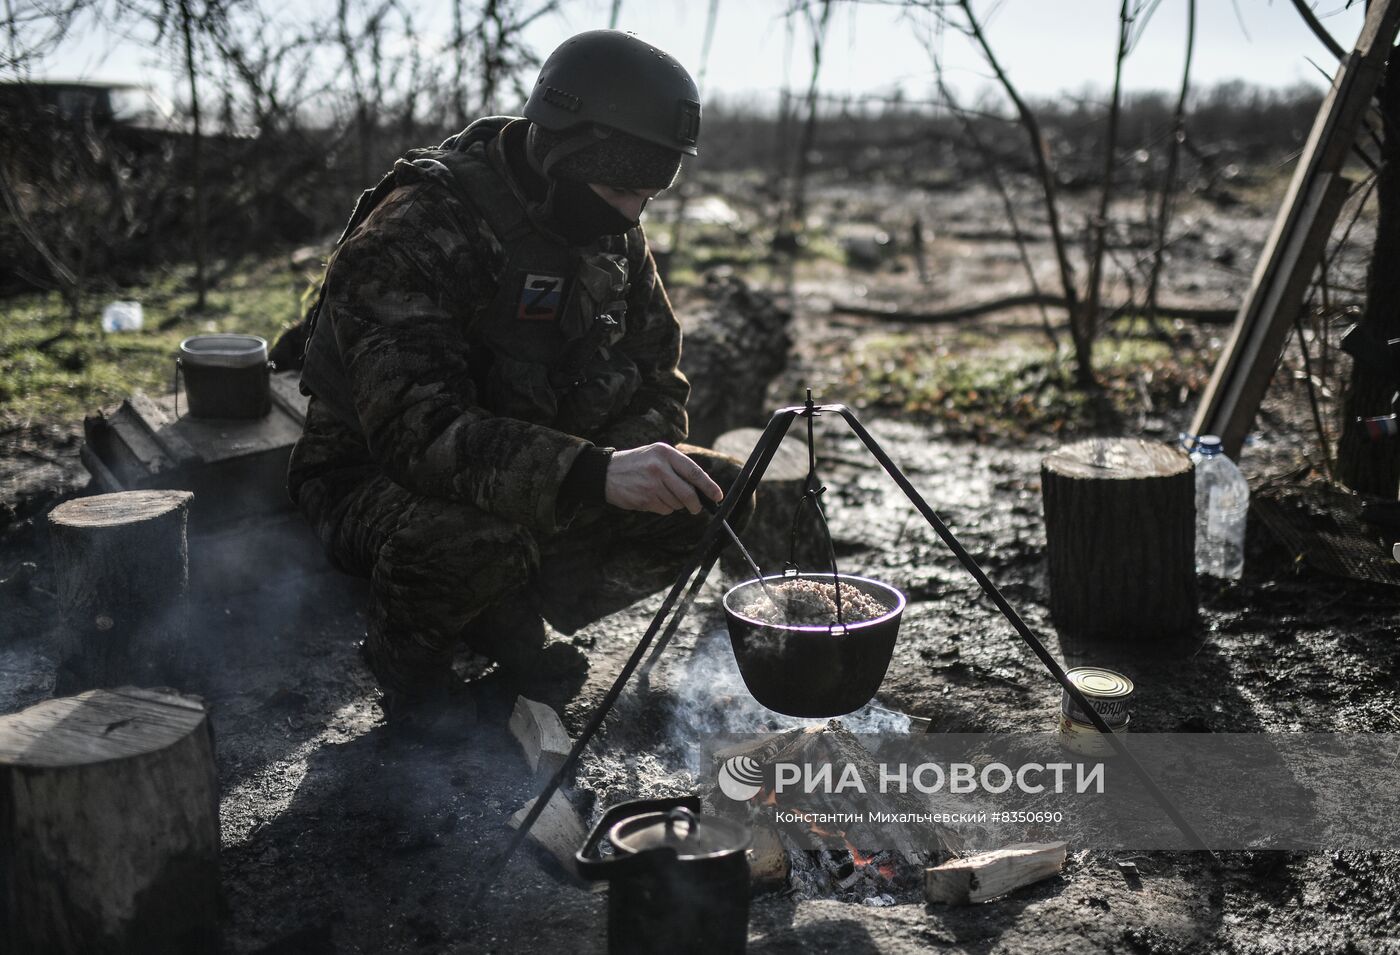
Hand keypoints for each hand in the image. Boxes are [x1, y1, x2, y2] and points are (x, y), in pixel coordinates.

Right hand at [604, 443, 723, 514]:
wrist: (606, 472)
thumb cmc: (637, 463)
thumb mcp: (656, 454)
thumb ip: (677, 466)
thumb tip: (701, 488)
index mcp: (665, 453)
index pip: (694, 472)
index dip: (709, 486)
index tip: (717, 496)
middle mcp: (659, 468)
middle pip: (688, 493)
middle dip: (695, 504)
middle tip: (696, 508)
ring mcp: (651, 484)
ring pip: (676, 504)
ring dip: (675, 504)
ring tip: (660, 493)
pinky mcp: (644, 499)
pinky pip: (664, 509)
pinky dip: (663, 508)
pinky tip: (651, 498)